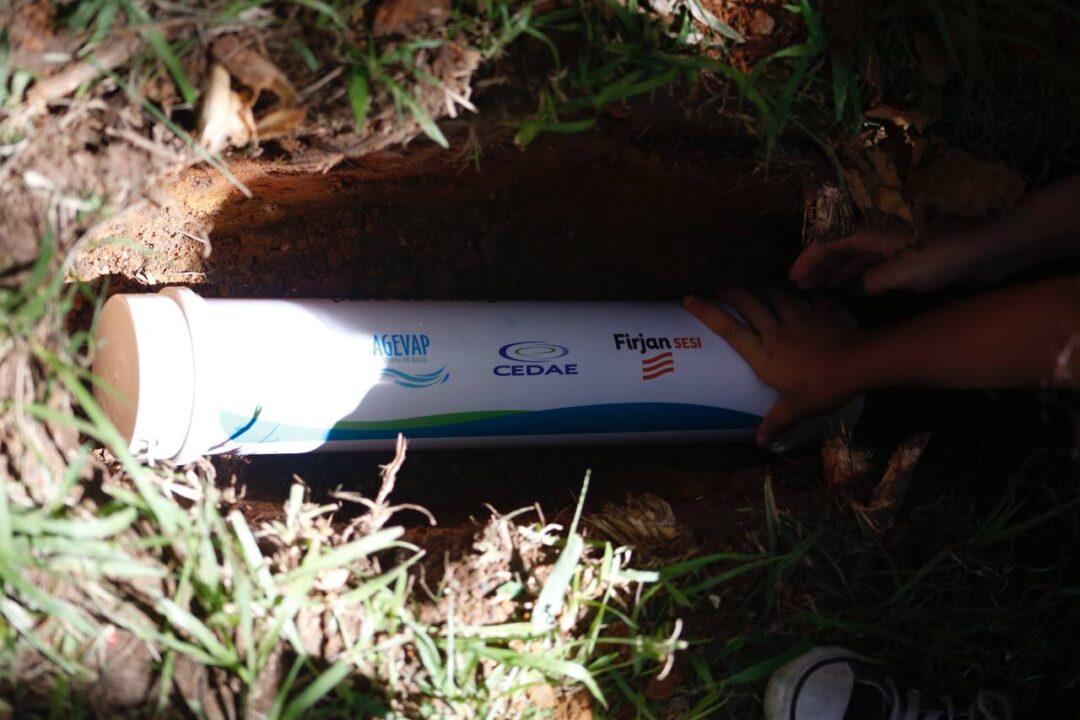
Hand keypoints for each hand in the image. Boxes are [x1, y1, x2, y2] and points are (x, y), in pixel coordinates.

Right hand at [683, 288, 864, 446]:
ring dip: (765, 290)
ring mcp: (800, 319)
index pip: (729, 329)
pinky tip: (804, 292)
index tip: (689, 299)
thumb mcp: (797, 408)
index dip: (707, 312)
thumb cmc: (821, 387)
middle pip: (750, 304)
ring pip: (777, 296)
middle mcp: (776, 331)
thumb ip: (777, 422)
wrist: (856, 365)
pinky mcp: (821, 314)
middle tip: (722, 289)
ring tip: (758, 288)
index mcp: (764, 353)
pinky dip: (805, 294)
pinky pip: (810, 299)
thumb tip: (760, 443)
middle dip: (732, 293)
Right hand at [788, 222, 1010, 293]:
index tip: (792, 279)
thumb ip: (871, 282)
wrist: (993, 245)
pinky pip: (874, 266)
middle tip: (802, 291)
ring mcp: (895, 243)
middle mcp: (879, 233)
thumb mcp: (904, 272)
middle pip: (839, 249)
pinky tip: (851, 291)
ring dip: (837, 274)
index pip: (828, 242)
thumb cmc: (948, 253)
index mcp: (872, 229)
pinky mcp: (910, 255)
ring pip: (856, 258)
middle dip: (819, 269)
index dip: (808, 260)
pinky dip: (858, 277)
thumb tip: (852, 290)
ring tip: (820, 293)